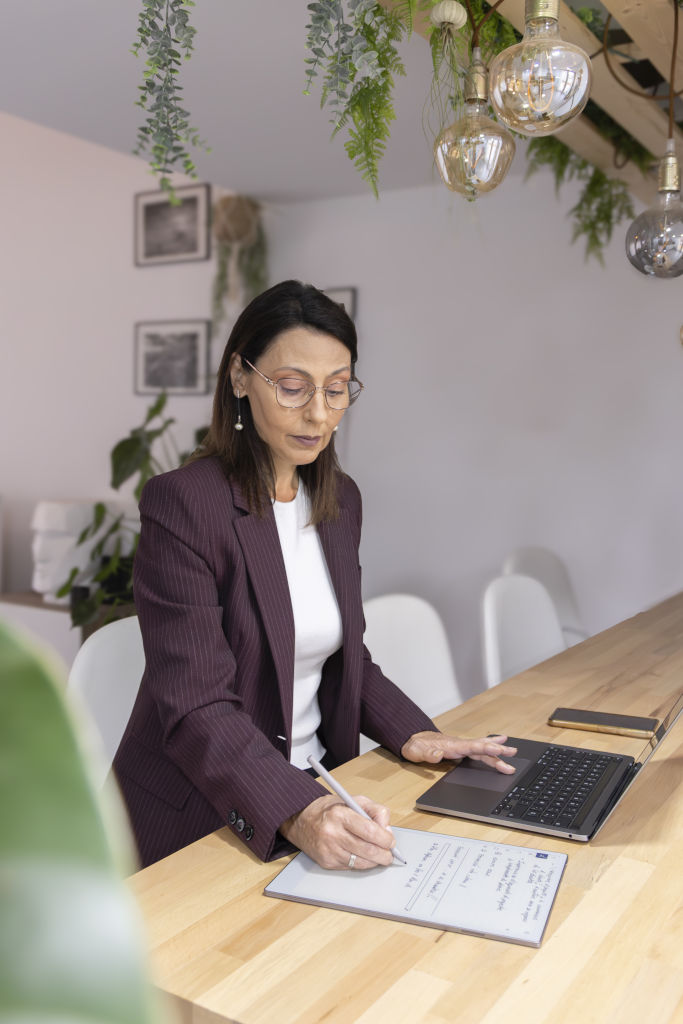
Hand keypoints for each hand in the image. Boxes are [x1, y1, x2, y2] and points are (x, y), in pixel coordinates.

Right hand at [279, 793, 395, 869]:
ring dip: (374, 861)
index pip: (370, 831)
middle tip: (390, 854)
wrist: (301, 821)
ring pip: (361, 862)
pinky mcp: (326, 862)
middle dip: (384, 855)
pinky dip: (361, 863)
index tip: (391, 841)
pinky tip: (362, 856)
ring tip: (379, 856)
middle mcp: (332, 833)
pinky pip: (351, 867)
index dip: (385, 839)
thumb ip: (375, 811)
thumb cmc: (329, 810)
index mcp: (340, 814)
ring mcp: (328, 850)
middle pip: (367, 850)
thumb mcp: (353, 800)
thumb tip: (388, 830)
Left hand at [401, 732, 516, 773]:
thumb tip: (438, 755)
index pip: (474, 747)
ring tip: (512, 751)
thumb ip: (429, 754)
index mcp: (453, 746)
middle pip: (482, 747)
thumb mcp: (418, 751)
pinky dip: (489, 750)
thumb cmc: (416, 746)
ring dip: (497, 751)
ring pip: (482, 749)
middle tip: (513, 752)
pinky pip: (478, 751)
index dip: (487, 748)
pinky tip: (497, 748)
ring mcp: (461, 747)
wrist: (413, 740)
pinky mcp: (460, 751)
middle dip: (498, 749)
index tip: (500, 750)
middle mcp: (460, 745)